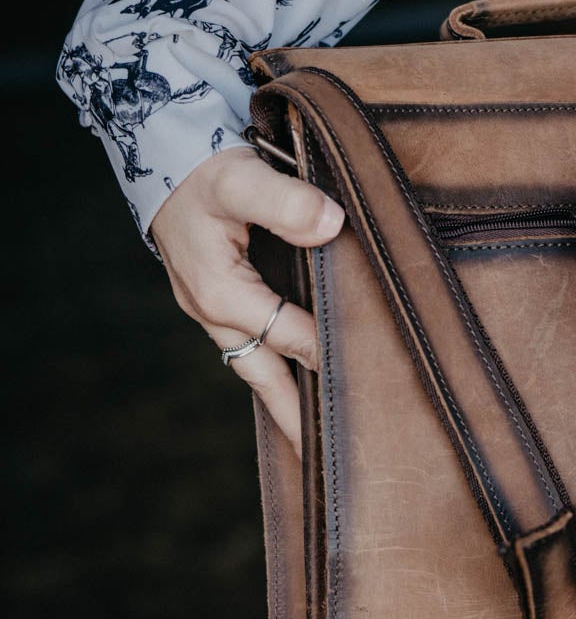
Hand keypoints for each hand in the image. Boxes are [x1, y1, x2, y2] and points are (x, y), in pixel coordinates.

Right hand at [149, 147, 344, 455]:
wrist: (159, 155)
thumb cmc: (200, 168)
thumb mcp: (240, 177)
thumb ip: (285, 202)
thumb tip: (332, 225)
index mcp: (222, 293)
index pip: (290, 336)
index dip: (331, 355)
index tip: (374, 378)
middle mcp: (215, 313)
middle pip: (266, 379)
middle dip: (296, 420)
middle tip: (334, 464)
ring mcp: (215, 312)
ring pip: (258, 368)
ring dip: (287, 400)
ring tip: (322, 440)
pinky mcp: (221, 301)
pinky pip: (254, 348)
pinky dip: (278, 370)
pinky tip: (303, 382)